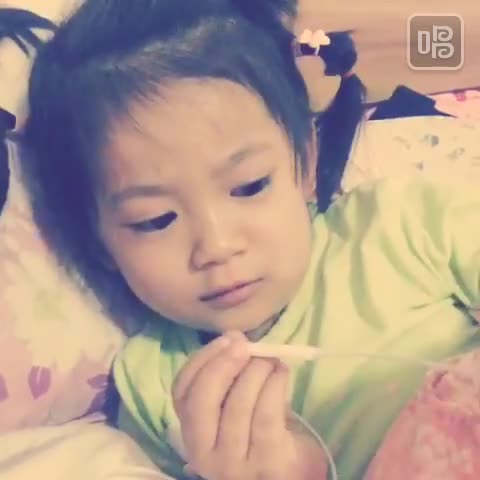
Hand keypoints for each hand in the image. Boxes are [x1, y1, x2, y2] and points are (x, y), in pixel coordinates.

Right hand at [172, 331, 326, 479]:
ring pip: (237, 406)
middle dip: (222, 365)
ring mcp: (233, 463)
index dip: (201, 360)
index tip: (226, 339)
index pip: (181, 392)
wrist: (293, 469)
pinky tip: (282, 372)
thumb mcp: (237, 400)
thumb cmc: (261, 428)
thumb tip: (234, 337)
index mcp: (192, 431)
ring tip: (271, 359)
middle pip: (201, 401)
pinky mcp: (266, 463)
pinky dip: (274, 385)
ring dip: (255, 371)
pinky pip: (266, 415)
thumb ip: (230, 372)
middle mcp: (203, 452)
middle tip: (244, 346)